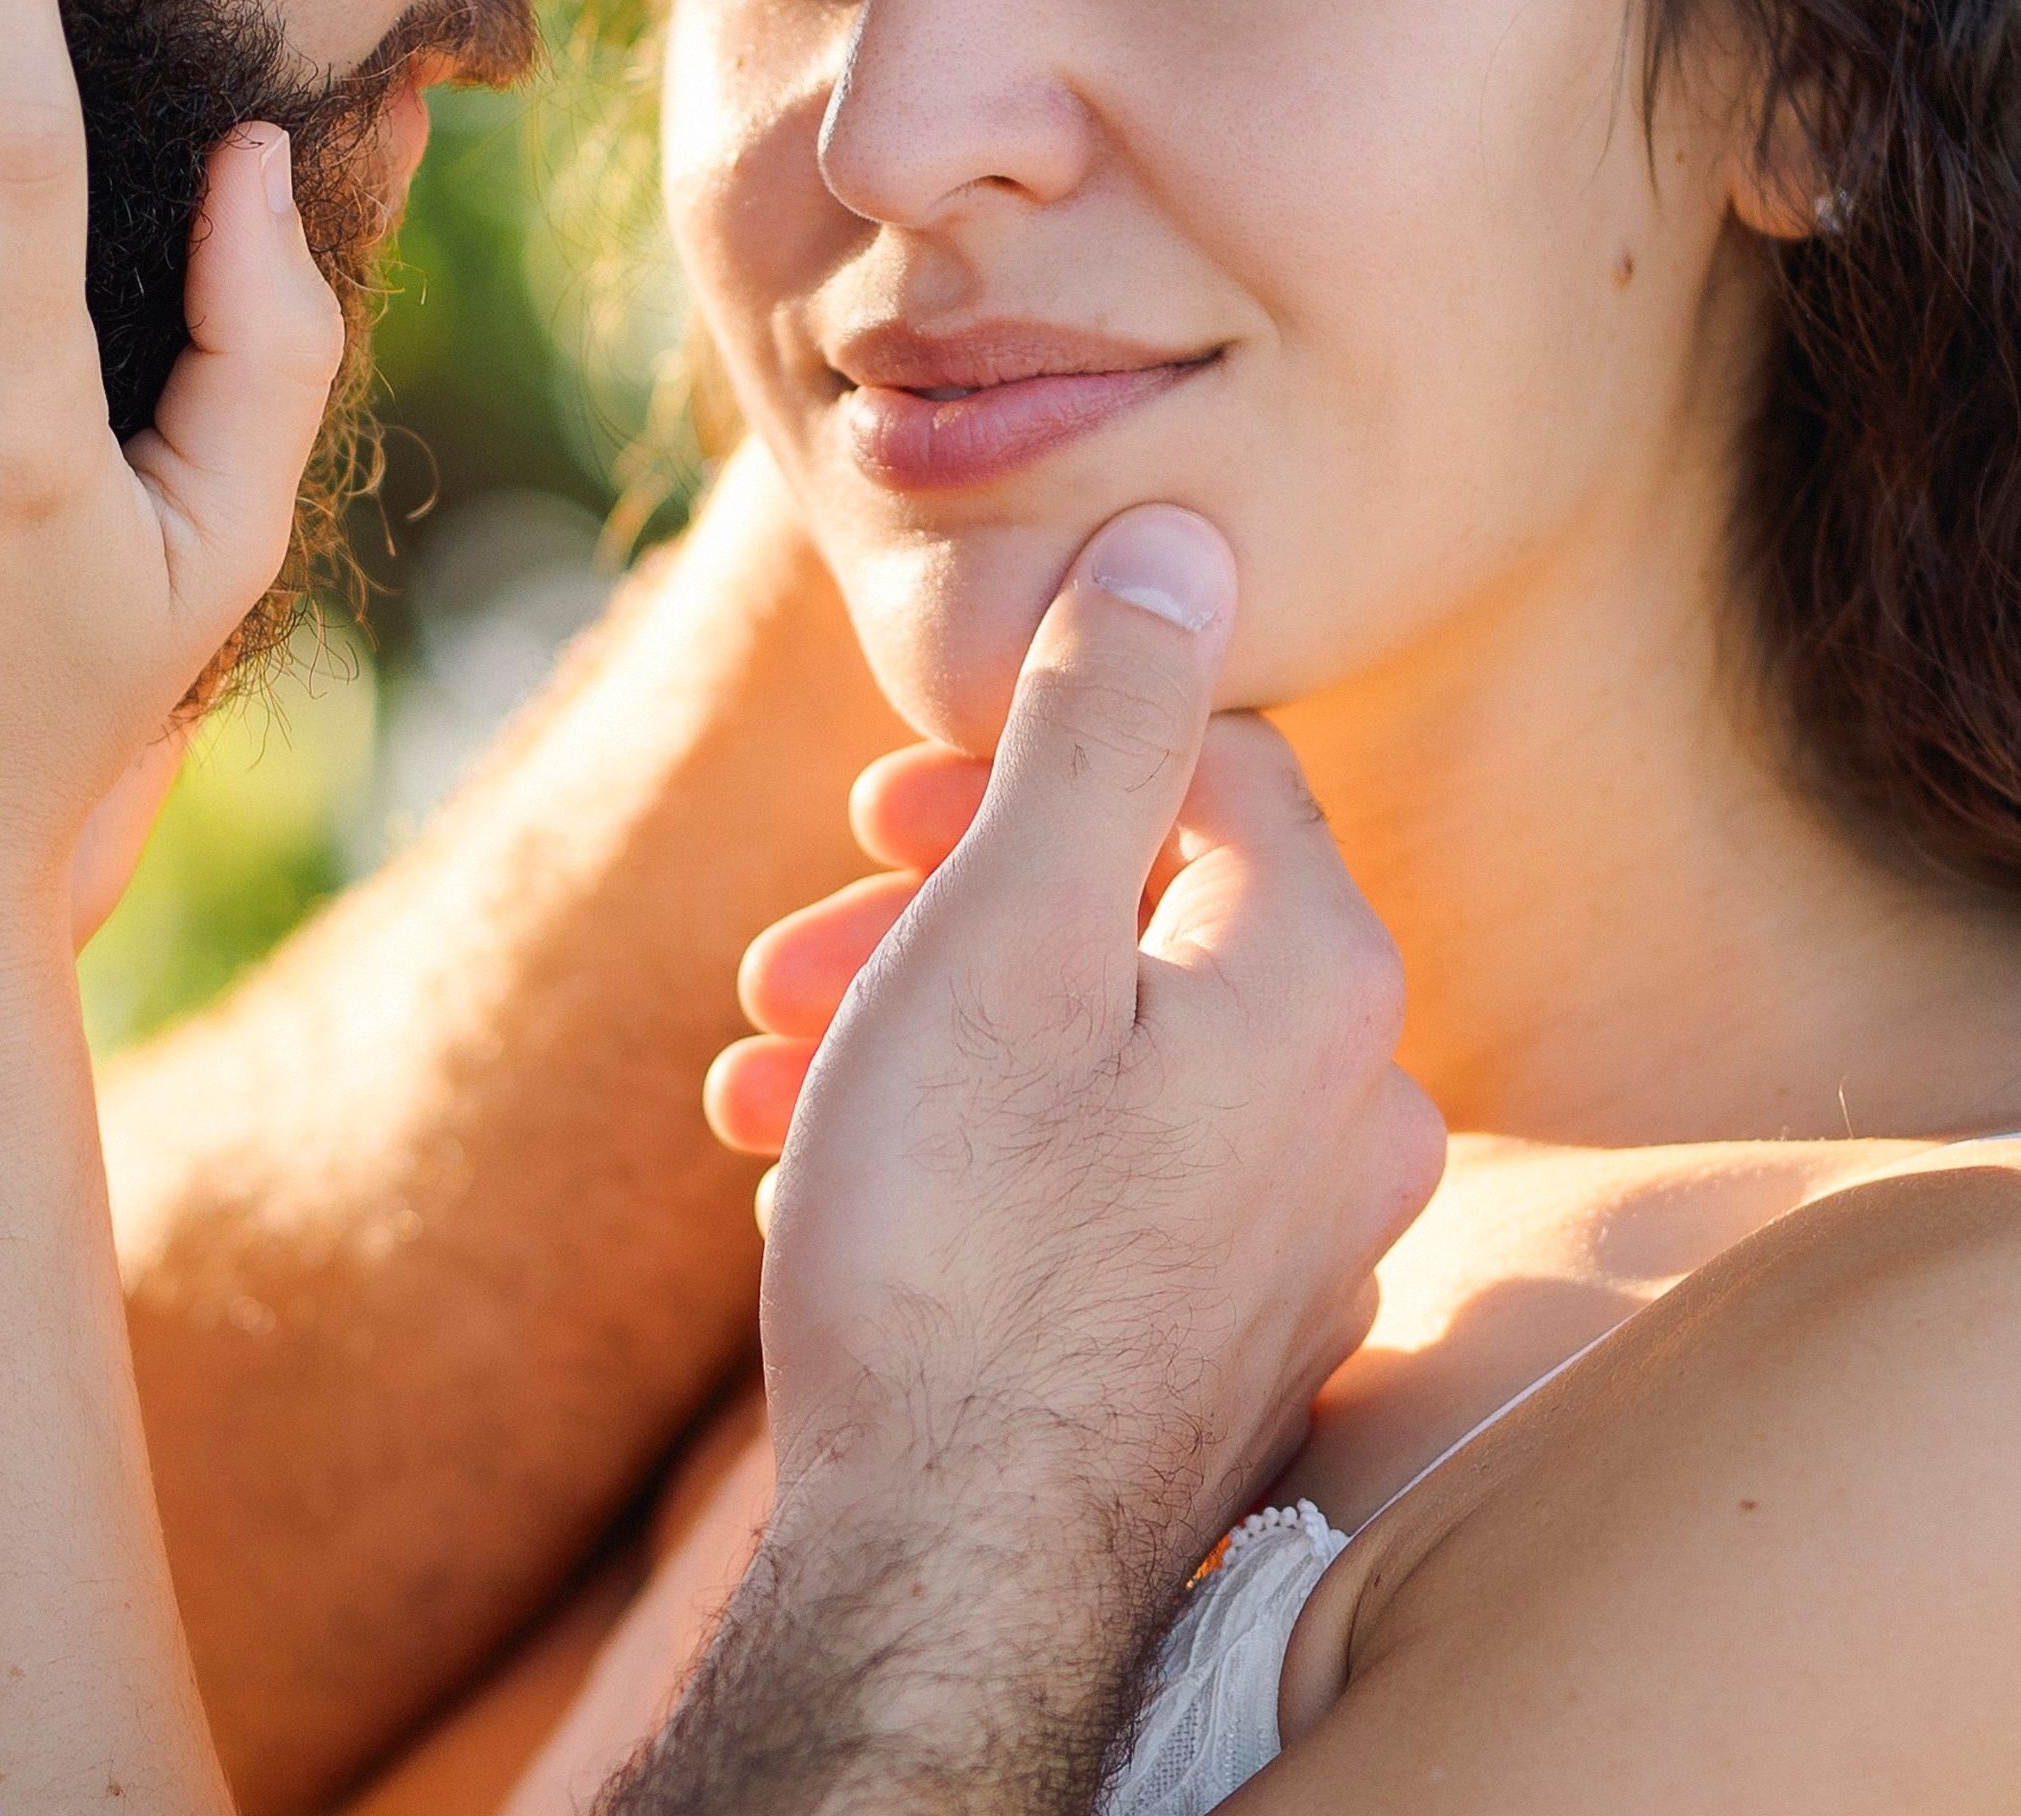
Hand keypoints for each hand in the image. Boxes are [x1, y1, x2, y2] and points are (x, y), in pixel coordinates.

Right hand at [609, 505, 1442, 1815]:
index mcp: (1321, 974)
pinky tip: (836, 1173)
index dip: (1023, 757)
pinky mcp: (1240, 1331)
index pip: (1201, 755)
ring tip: (765, 1068)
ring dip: (931, 1021)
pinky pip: (1117, 1167)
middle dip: (948, 901)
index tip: (879, 816)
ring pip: (1111, 1040)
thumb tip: (1185, 535)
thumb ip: (1103, 719)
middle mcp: (1357, 1099)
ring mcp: (1308, 1233)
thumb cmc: (954, 1251)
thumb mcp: (1001, 932)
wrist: (946, 1587)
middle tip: (791, 950)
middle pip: (1144, 902)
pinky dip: (981, 1135)